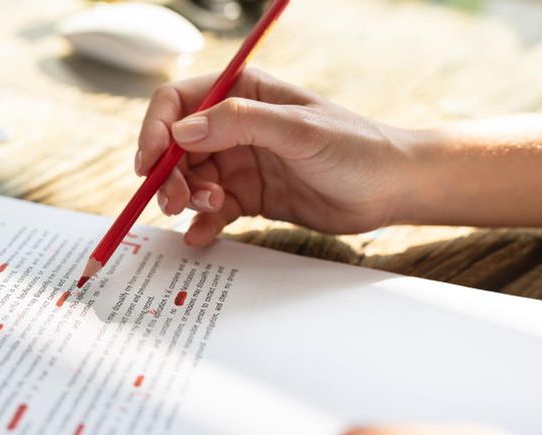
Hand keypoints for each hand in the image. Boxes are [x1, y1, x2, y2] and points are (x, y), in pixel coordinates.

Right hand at [136, 69, 414, 245]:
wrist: (391, 190)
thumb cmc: (355, 147)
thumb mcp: (297, 130)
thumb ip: (239, 123)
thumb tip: (182, 131)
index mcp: (242, 91)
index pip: (177, 101)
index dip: (155, 129)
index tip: (150, 162)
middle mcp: (234, 125)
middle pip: (176, 146)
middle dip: (168, 174)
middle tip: (174, 201)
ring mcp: (239, 162)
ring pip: (189, 180)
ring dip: (186, 198)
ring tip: (208, 210)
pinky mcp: (248, 196)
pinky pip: (210, 210)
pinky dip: (201, 224)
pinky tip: (201, 236)